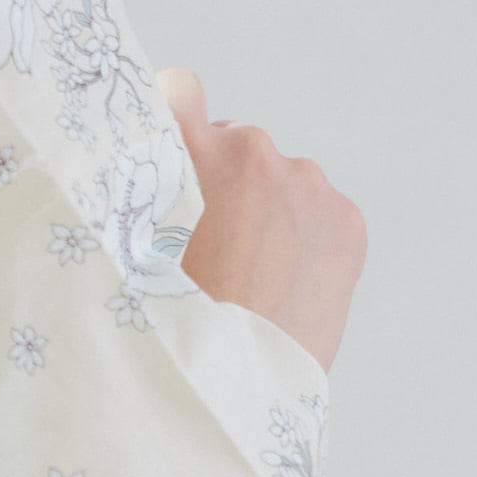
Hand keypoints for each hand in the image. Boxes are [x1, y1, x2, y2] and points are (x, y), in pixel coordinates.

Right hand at [159, 71, 364, 368]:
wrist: (239, 386)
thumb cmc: (172, 322)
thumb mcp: (130, 249)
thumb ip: (140, 195)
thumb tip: (141, 175)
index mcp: (192, 150)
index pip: (180, 90)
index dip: (173, 119)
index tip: (172, 149)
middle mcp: (254, 150)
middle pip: (236, 145)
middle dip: (224, 181)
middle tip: (211, 247)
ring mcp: (309, 184)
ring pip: (281, 182)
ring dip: (268, 211)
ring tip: (251, 276)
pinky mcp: (347, 219)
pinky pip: (319, 212)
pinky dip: (304, 239)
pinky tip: (283, 284)